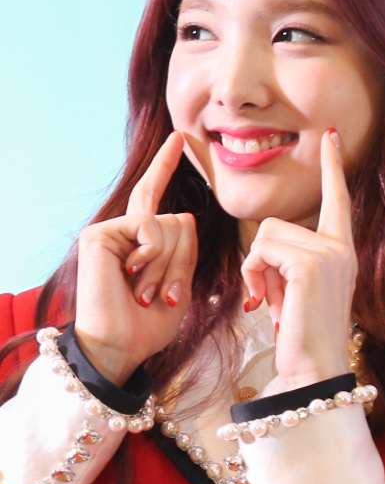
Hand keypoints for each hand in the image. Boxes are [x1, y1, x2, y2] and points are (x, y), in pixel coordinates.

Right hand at [73, 132, 197, 386]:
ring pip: (171, 226)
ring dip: (169, 266)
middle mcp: (125, 231)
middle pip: (182, 221)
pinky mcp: (99, 234)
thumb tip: (185, 216)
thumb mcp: (179, 283)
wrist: (121, 345)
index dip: (167, 165)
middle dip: (183, 262)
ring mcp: (111, 231)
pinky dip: (153, 255)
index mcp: (143, 241)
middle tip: (163, 294)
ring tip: (145, 292)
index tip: (181, 138)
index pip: (156, 196)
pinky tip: (133, 276)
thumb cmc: (149, 323)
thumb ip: (184, 249)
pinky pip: (150, 228)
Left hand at [242, 130, 357, 390]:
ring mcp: (329, 254)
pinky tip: (268, 304)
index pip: (338, 199)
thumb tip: (267, 247)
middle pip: (278, 224)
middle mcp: (341, 247)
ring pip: (266, 236)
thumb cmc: (303, 337)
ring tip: (272, 303)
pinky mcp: (310, 264)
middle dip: (261, 260)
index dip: (332, 167)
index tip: (331, 137)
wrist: (314, 370)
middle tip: (271, 298)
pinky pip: (262, 251)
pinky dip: (255, 277)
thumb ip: (293, 261)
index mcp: (343, 250)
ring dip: (256, 270)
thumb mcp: (301, 290)